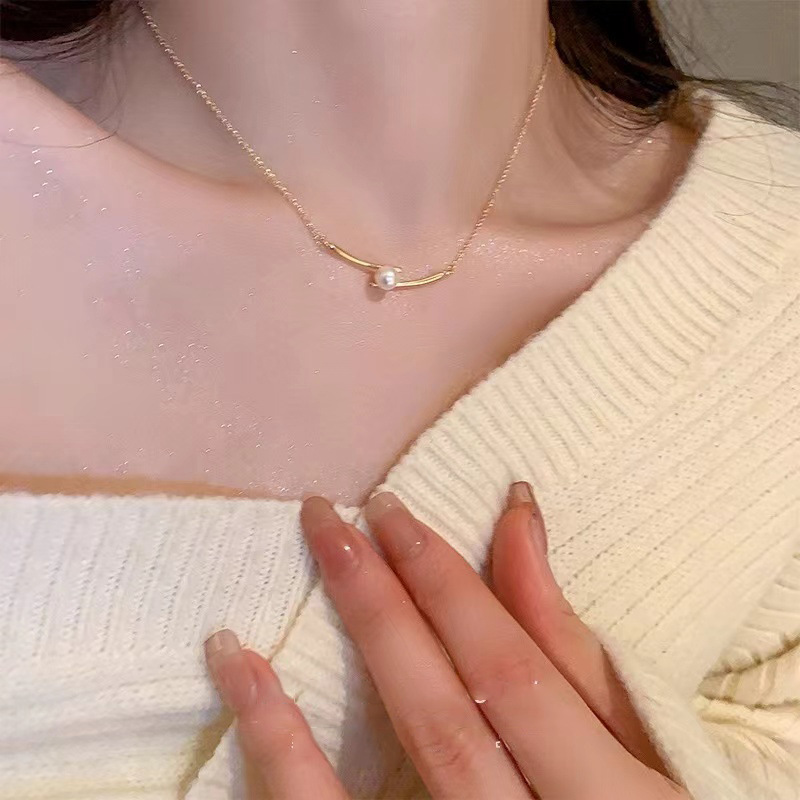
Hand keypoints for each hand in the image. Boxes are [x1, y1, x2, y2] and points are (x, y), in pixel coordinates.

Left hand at [204, 482, 687, 798]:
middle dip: (379, 602)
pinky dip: (281, 761)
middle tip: (323, 519)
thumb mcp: (641, 744)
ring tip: (259, 608)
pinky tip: (244, 681)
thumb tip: (517, 518)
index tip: (390, 512)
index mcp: (608, 789)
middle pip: (440, 710)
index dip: (447, 585)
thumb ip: (576, 647)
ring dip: (315, 680)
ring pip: (395, 767)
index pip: (511, 670)